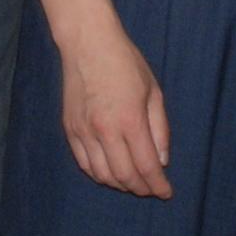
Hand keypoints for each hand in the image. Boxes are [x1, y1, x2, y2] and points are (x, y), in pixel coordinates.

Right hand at [58, 24, 171, 196]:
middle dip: (141, 188)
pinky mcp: (69, 129)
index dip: (158, 184)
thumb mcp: (153, 91)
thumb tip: (161, 161)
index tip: (166, 192)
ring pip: (102, 175)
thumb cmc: (125, 62)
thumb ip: (159, 129)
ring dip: (120, 184)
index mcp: (130, 119)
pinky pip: (84, 164)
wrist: (88, 43)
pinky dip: (99, 175)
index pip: (146, 166)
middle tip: (151, 189)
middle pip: (124, 176)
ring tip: (133, 182)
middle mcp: (104, 130)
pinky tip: (110, 173)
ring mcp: (83, 131)